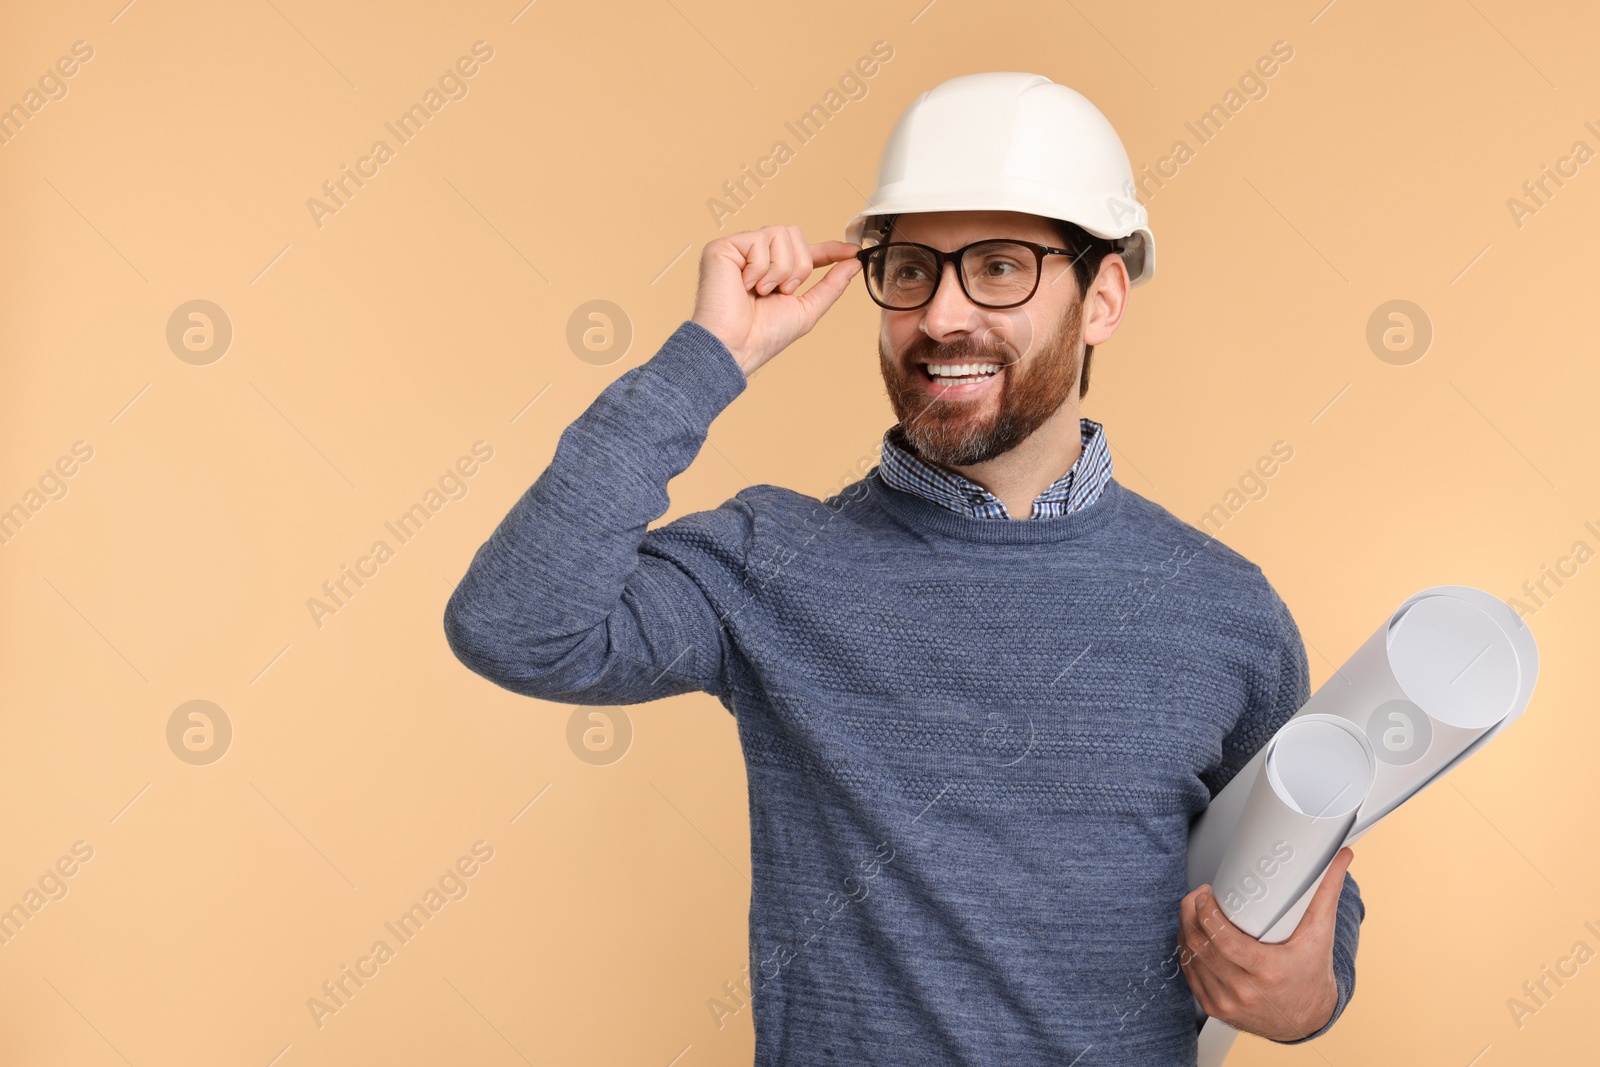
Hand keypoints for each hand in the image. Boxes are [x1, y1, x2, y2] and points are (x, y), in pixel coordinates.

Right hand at [691, 225, 861, 375]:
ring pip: (779, 234)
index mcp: (775, 272)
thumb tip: (854, 262)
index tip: (853, 251)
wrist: (735, 347)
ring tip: (762, 291)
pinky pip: (758, 240)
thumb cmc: (763, 336)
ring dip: (779, 269)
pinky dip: (759, 268)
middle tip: (782, 292)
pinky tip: (745, 285)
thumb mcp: (807, 309)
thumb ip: (831, 285)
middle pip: (794, 234)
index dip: (830, 249)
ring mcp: (739, 250)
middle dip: (798, 266)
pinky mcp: (722, 247)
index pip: (806, 251)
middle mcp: (756, 257)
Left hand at [1178, 846, 1353, 1041]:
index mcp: (1267, 971)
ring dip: (1186, 930)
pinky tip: (1193, 936)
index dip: (1207, 914)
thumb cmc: (1312, 974)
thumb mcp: (1321, 934)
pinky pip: (1189, 975)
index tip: (1207, 895)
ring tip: (1195, 912)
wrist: (1307, 1019)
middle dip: (1191, 914)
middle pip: (1200, 945)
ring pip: (1189, 958)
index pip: (1222, 940)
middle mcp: (1243, 991)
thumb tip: (1341, 857)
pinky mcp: (1215, 1008)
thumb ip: (1327, 892)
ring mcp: (1226, 1002)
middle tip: (1199, 897)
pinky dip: (1187, 952)